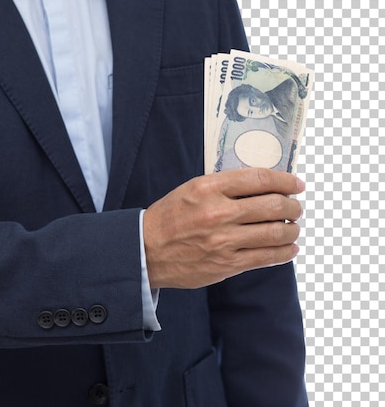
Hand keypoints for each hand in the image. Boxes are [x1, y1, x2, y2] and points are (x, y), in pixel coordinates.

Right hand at [143, 168, 304, 288]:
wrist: (147, 250)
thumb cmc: (170, 217)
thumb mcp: (192, 190)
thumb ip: (225, 186)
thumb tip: (264, 187)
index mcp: (209, 188)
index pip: (259, 179)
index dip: (285, 180)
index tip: (296, 184)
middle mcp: (219, 212)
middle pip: (274, 205)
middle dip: (293, 206)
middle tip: (296, 208)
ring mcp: (224, 241)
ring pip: (276, 233)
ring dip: (292, 229)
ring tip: (293, 228)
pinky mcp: (227, 264)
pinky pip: (267, 257)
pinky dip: (285, 252)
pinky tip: (289, 248)